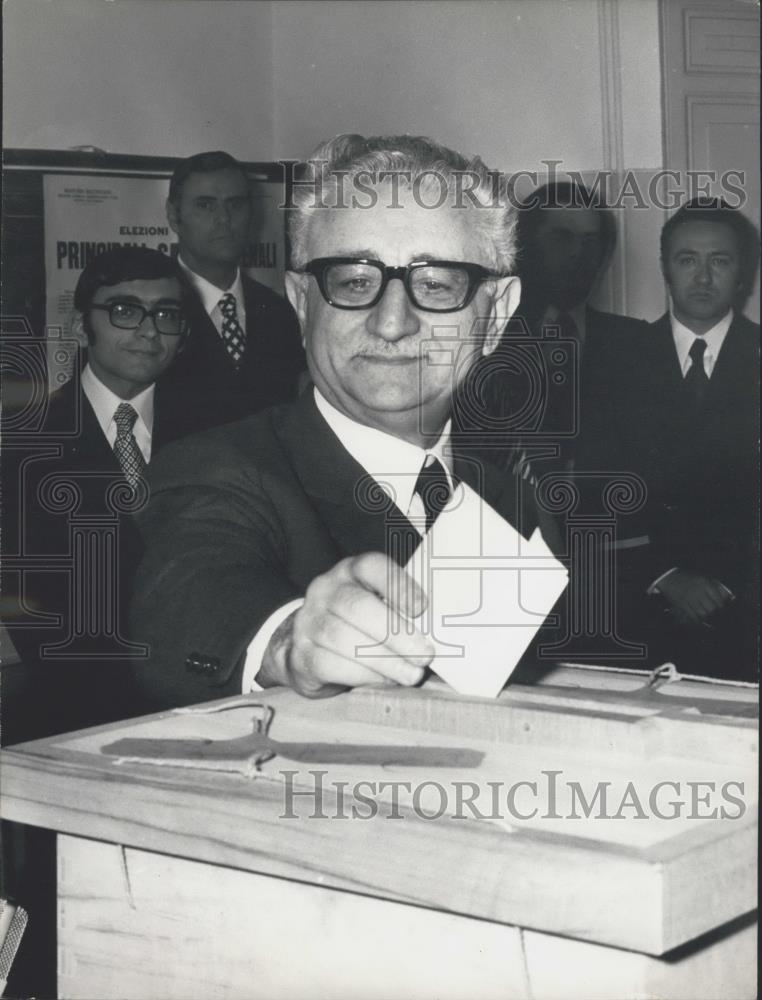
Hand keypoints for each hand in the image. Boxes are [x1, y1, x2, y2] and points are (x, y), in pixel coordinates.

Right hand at [258, 553, 433, 696]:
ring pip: (344, 638)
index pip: (372, 566)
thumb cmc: (359, 626)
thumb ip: (403, 612)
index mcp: (351, 571)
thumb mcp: (379, 606)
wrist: (306, 647)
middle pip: (358, 606)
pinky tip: (384, 681)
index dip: (398, 585)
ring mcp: (309, 621)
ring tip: (411, 674)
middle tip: (424, 655)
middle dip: (395, 633)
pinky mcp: (301, 654)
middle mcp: (326, 589)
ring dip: (384, 660)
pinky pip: (331, 664)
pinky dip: (363, 675)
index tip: (422, 608)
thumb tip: (440, 631)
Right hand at [656, 569, 733, 625]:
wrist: (669, 577)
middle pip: (712, 608)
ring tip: (705, 614)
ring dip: (705, 616)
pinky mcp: (681, 603)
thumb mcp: (705, 578)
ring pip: (703, 613)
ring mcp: (689, 597)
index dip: (722, 607)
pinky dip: (696, 619)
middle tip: (713, 613)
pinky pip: (692, 615)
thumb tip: (732, 598)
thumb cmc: (690, 578)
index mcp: (705, 583)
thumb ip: (718, 587)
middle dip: (714, 613)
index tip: (721, 609)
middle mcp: (698, 590)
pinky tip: (697, 617)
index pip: (719, 600)